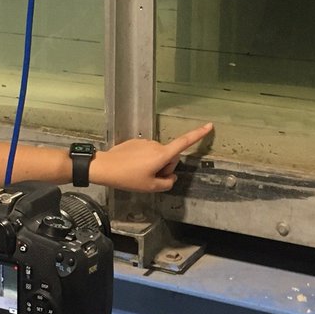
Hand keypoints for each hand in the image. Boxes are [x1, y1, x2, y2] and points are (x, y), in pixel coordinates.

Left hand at [92, 123, 212, 192]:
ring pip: (158, 155)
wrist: (105, 167)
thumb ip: (167, 183)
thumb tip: (172, 178)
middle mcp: (156, 145)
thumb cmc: (128, 178)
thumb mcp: (150, 187)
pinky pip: (146, 152)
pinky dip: (144, 160)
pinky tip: (132, 167)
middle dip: (165, 167)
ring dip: (153, 164)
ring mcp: (145, 142)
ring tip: (138, 174)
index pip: (184, 143)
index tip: (209, 126)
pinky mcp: (136, 142)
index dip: (198, 134)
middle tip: (150, 178)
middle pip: (169, 156)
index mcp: (162, 154)